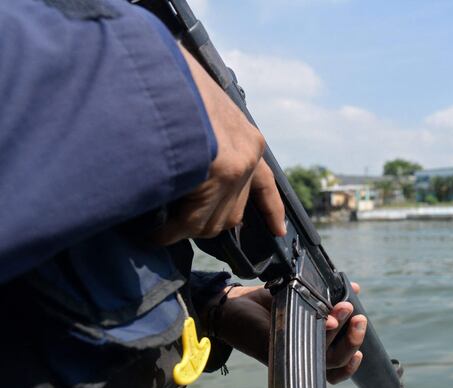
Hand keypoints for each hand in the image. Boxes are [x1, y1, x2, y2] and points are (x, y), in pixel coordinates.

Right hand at [154, 45, 285, 244]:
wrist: (162, 65)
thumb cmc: (171, 84)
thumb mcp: (199, 111)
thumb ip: (206, 139)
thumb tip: (192, 168)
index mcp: (248, 140)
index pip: (267, 185)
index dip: (271, 209)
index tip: (277, 229)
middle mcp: (248, 156)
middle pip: (233, 213)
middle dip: (204, 221)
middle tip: (177, 222)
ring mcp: (236, 167)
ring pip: (211, 222)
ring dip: (184, 228)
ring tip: (159, 227)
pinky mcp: (216, 174)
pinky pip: (187, 222)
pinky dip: (167, 232)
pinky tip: (152, 234)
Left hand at [208, 283, 364, 383]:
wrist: (233, 304)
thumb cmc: (266, 304)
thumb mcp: (302, 296)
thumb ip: (327, 295)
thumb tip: (354, 288)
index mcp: (309, 349)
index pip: (335, 366)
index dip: (352, 362)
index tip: (364, 346)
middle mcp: (300, 357)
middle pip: (335, 364)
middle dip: (352, 342)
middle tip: (360, 319)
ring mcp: (289, 355)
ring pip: (324, 357)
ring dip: (340, 333)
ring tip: (346, 308)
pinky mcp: (275, 349)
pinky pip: (303, 347)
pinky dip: (319, 333)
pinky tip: (328, 320)